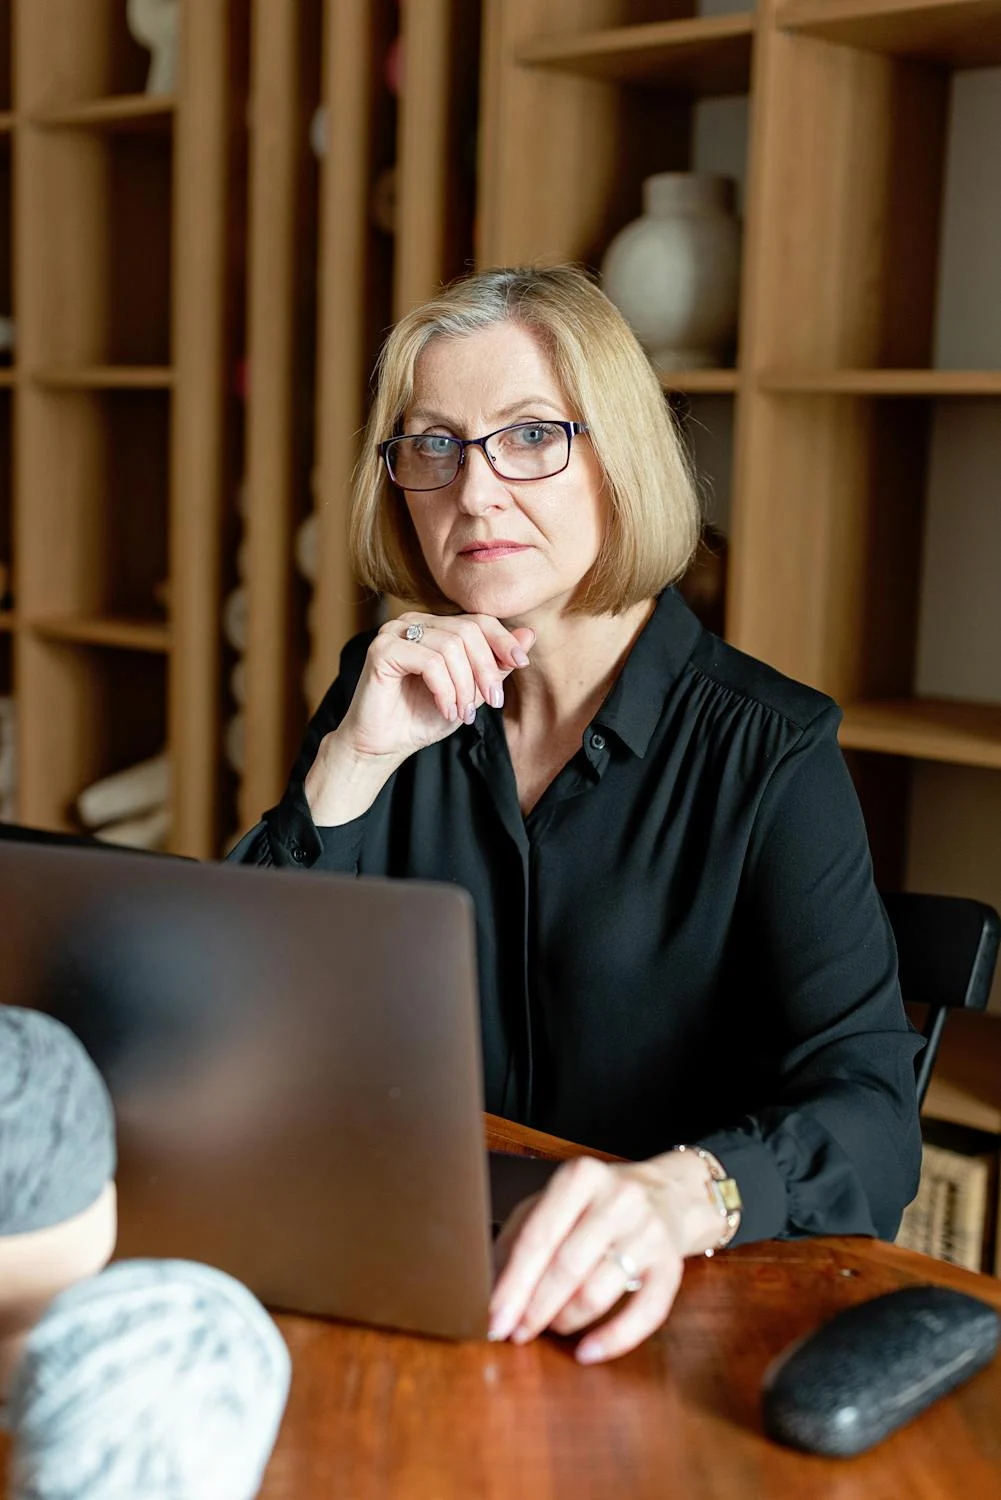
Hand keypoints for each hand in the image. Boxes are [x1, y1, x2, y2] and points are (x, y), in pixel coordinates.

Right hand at [305, 612, 532, 824]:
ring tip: (462, 713)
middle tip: (491, 702)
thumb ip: (496, 665)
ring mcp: (394, 632)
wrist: (384, 745)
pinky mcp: (381, 649)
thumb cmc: (422, 717)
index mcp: (434, 626)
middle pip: (467, 630)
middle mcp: (413, 622)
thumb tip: (529, 635)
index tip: (521, 664)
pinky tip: (445, 709)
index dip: (503, 640)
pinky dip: (445, 690)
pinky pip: (429, 662)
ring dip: (464, 686)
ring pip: (451, 646)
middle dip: (486, 669)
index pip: (477, 619)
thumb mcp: (471, 692)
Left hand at [488, 1156, 687, 1364]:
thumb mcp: (552, 1203)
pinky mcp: (671, 1265)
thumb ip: (519, 1238)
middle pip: (567, 1266)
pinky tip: (587, 1352)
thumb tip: (491, 1290)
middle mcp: (618, 1199)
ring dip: (565, 1321)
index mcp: (580, 1177)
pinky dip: (613, 1340)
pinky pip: (644, 1313)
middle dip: (534, 1308)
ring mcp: (649, 1231)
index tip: (495, 1319)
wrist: (666, 1195)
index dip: (513, 1284)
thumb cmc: (595, 1204)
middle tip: (516, 1332)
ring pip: (598, 1291)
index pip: (539, 1236)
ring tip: (551, 1327)